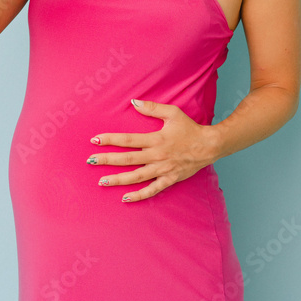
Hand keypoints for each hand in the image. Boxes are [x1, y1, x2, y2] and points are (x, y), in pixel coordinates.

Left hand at [87, 99, 218, 202]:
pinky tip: (125, 198)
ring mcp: (163, 169)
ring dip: (119, 179)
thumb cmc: (190, 128)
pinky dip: (139, 195)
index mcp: (156, 139)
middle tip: (90, 161)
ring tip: (102, 181)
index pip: (128, 139)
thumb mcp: (172, 113)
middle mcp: (157, 155)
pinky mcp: (170, 179)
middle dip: (108, 160)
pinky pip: (153, 190)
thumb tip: (133, 102)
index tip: (95, 140)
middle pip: (128, 159)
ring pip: (137, 177)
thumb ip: (152, 108)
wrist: (209, 146)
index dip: (111, 139)